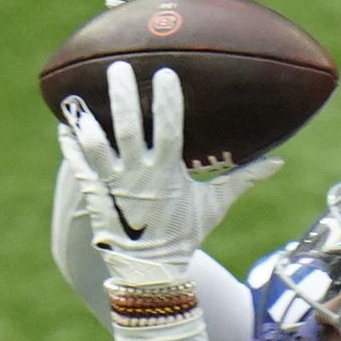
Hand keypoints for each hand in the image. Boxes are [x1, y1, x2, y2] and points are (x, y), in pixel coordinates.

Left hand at [57, 60, 281, 284]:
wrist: (150, 273)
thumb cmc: (183, 235)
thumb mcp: (213, 207)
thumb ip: (242, 180)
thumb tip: (278, 163)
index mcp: (168, 175)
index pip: (168, 131)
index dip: (166, 102)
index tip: (165, 73)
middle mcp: (138, 177)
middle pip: (127, 130)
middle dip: (122, 97)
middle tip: (118, 67)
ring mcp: (113, 187)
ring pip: (97, 148)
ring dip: (88, 123)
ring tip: (79, 98)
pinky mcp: (96, 196)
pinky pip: (79, 168)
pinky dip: (70, 148)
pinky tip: (63, 128)